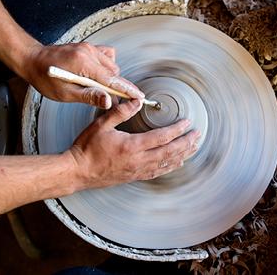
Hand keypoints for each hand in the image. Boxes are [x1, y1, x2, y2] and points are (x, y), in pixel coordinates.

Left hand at [21, 42, 143, 108]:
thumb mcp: (65, 93)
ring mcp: (89, 47)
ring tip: (91, 84)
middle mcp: (89, 52)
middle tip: (102, 97)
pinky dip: (105, 67)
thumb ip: (89, 96)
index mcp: (83, 63)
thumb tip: (108, 102)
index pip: (112, 80)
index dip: (127, 90)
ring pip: (112, 66)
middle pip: (114, 73)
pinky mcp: (89, 46)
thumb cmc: (45, 78)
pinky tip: (94, 72)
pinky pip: (107, 56)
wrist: (32, 59)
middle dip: (113, 86)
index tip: (140, 97)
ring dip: (107, 77)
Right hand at [66, 99, 200, 189]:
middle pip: (170, 152)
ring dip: (183, 154)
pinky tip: (177, 163)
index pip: (161, 137)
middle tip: (198, 135)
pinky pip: (158, 172)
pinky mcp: (135, 176)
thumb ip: (120, 112)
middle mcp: (139, 160)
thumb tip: (137, 100)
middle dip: (186, 143)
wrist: (78, 172)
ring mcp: (138, 170)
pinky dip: (171, 166)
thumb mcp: (101, 125)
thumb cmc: (87, 148)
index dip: (177, 129)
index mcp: (132, 146)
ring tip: (194, 147)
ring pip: (167, 163)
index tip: (187, 122)